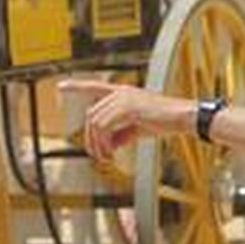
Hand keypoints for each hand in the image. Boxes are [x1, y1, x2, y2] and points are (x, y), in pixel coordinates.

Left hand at [59, 80, 193, 159]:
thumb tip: (108, 146)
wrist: (183, 117)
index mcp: (124, 93)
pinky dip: (104, 142)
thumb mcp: (138, 128)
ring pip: (96, 123)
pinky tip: (111, 152)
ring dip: (97, 143)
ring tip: (106, 156)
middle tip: (99, 155)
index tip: (61, 86)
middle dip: (91, 138)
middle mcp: (121, 93)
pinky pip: (104, 127)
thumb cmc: (166, 121)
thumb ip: (121, 134)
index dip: (77, 86)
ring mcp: (124, 99)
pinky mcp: (128, 108)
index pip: (95, 87)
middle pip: (92, 115)